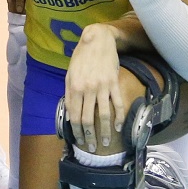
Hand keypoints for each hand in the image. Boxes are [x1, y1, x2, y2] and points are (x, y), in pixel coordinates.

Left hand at [63, 27, 133, 156]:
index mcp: (74, 88)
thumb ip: (69, 96)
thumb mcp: (69, 75)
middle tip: (92, 147)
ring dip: (106, 132)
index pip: (75, 116)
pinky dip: (118, 117)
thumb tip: (71, 116)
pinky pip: (117, 104)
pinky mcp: (114, 83)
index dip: (76, 131)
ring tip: (107, 143)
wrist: (97, 40)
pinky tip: (118, 127)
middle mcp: (88, 90)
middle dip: (90, 136)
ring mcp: (102, 87)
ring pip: (104, 115)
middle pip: (89, 119)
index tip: (79, 140)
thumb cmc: (80, 58)